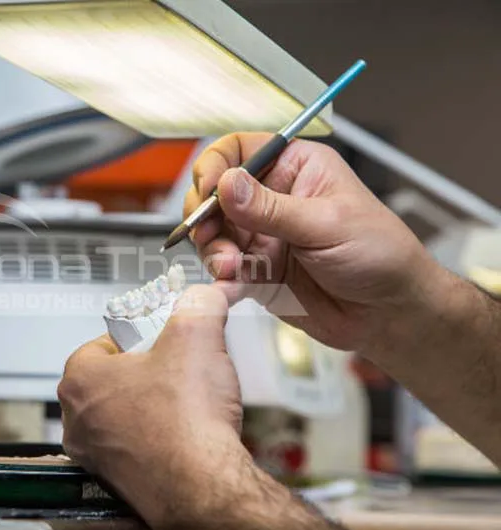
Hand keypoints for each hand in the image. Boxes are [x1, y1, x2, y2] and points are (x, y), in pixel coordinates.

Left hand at [59, 285, 344, 529]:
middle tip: (178, 368)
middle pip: (116, 375)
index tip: (164, 338)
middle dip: (148, 369)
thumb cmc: (186, 424)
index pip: (107, 339)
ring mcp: (95, 452)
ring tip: (183, 401)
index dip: (143, 334)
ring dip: (152, 403)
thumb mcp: (197, 338)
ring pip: (125, 410)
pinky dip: (157, 435)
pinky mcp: (116, 478)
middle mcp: (78, 418)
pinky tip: (182, 432)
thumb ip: (200, 304)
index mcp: (80, 378)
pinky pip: (135, 443)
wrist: (204, 488)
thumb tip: (209, 292)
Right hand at [186, 133, 440, 349]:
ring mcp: (261, 235)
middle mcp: (272, 199)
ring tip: (231, 267)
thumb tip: (228, 184)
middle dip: (206, 215)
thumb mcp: (327, 224)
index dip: (216, 167)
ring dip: (212, 251)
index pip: (238, 150)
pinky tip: (233, 286)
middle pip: (214, 194)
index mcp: (295, 168)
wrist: (390, 314)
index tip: (210, 192)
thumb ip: (271, 208)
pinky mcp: (256, 270)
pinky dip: (221, 279)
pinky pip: (223, 270)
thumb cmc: (381, 255)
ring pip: (212, 234)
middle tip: (210, 234)